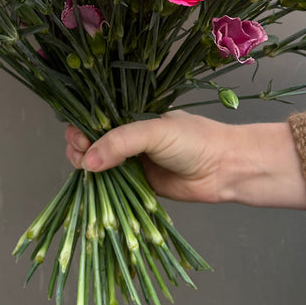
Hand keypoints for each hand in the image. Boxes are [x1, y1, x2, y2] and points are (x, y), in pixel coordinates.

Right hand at [64, 111, 305, 210]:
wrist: (226, 169)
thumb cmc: (196, 141)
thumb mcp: (155, 132)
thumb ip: (121, 142)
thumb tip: (88, 161)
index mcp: (133, 117)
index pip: (97, 118)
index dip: (82, 128)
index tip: (79, 140)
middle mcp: (130, 138)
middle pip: (93, 142)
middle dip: (80, 148)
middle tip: (82, 157)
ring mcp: (134, 162)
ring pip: (101, 164)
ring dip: (88, 168)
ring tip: (86, 171)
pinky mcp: (140, 185)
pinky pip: (114, 186)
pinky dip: (101, 187)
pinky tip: (92, 187)